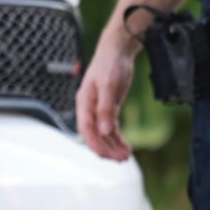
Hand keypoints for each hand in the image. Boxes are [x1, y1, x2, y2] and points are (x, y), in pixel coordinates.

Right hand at [76, 36, 137, 160]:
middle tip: (121, 159)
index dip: (94, 144)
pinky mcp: (109, 108)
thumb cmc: (110, 64)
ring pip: (104, 134)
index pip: (86, 130)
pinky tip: (125, 146)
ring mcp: (99, 109)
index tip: (104, 156)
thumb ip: (106, 109)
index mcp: (84, 103)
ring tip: (126, 156)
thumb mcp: (109, 86)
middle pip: (95, 135)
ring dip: (114, 146)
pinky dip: (118, 138)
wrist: (118, 51)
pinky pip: (111, 128)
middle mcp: (89, 108)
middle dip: (107, 149)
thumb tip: (104, 132)